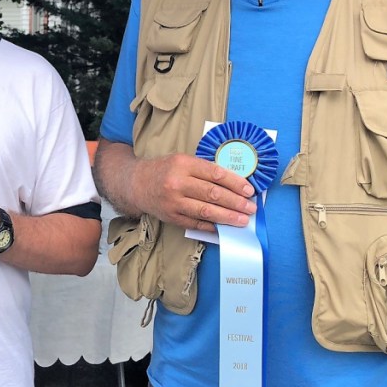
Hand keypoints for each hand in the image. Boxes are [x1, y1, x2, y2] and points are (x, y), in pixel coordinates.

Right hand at [133, 153, 256, 231]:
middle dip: (236, 202)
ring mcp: (173, 201)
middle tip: (250, 208)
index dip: (235, 183)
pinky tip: (223, 226)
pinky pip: (195, 223)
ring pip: (206, 211)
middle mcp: (177, 183)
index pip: (215, 174)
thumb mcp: (181, 160)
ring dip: (228, 216)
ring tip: (242, 220)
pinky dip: (211, 225)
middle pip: (213, 194)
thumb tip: (234, 182)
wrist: (135, 183)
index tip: (249, 190)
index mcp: (182, 164)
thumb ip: (204, 169)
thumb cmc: (163, 170)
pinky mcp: (171, 216)